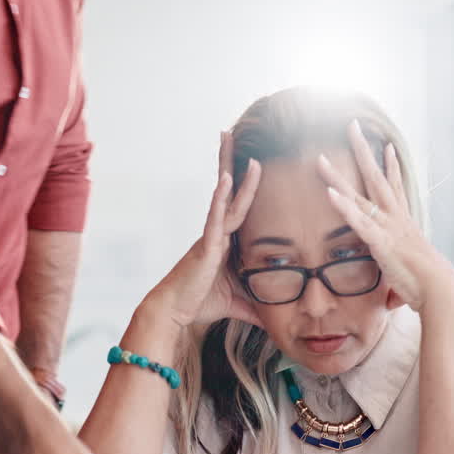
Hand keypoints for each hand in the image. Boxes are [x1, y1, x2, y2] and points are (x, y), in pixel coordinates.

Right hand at [146, 131, 262, 329]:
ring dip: (226, 166)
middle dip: (230, 160)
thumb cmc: (201, 304)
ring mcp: (211, 235)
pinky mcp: (206, 245)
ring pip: (223, 195)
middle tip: (231, 131)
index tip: (250, 158)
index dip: (244, 182)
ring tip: (227, 138)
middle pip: (228, 190)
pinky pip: (215, 217)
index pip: (238, 205)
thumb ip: (258, 308)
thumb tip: (279, 322)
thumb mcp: (240, 304)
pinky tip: (227, 179)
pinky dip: (221, 198)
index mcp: (225, 240)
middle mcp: (217, 232)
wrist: (174, 313)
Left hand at [319, 120, 453, 311]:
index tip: (387, 146)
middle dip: (362, 150)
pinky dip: (343, 206)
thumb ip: (402, 273)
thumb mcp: (412, 271)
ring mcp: (387, 227)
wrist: (439, 288)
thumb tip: (396, 294)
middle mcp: (396, 218)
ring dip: (338, 176)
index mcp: (404, 222)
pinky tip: (328, 193)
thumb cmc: (428, 284)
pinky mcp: (380, 241)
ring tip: (320, 158)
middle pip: (375, 177)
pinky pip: (358, 220)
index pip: (396, 187)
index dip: (391, 166)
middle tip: (351, 126)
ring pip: (359, 195)